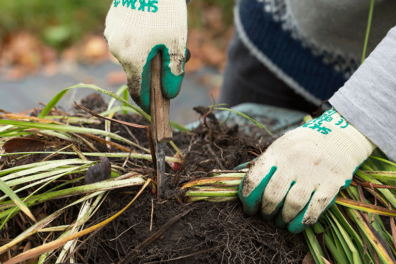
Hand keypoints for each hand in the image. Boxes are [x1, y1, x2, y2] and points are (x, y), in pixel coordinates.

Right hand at [104, 0, 187, 112]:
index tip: (156, 110)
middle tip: (182, 55)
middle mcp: (117, 49)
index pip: (137, 92)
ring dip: (151, 53)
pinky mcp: (112, 22)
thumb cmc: (167, 13)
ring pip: (133, 54)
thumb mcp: (176, 46)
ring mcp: (112, 34)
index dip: (148, 103)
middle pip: (138, 70)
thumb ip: (173, 74)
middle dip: (157, 70)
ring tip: (170, 36)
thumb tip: (169, 95)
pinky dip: (142, 40)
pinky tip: (155, 26)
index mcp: (132, 59)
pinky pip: (128, 40)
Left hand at [238, 109, 375, 233]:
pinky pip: (314, 209)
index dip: (248, 198)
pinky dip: (302, 221)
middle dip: (266, 211)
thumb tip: (235, 175)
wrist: (339, 135)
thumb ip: (262, 164)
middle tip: (267, 216)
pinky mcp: (332, 184)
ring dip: (283, 218)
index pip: (255, 179)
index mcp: (277, 152)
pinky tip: (295, 226)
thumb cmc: (302, 145)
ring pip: (292, 204)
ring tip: (280, 220)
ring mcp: (314, 173)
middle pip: (273, 196)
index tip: (249, 208)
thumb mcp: (280, 147)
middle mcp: (294, 162)